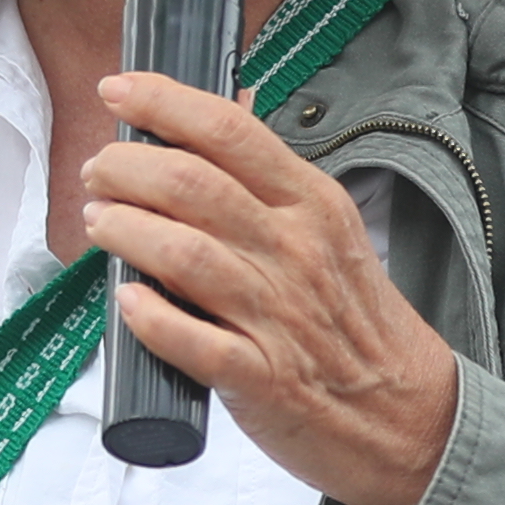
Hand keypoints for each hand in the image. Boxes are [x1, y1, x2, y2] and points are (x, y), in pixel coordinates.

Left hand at [81, 70, 461, 504]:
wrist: (406, 415)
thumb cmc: (353, 322)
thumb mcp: (330, 232)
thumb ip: (271, 186)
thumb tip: (213, 123)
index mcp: (313, 204)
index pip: (230, 132)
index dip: (162, 102)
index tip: (117, 89)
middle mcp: (296, 251)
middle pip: (192, 185)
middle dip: (125, 168)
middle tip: (98, 174)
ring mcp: (279, 316)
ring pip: (185, 254)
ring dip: (126, 231)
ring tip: (98, 223)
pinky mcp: (262, 379)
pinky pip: (195, 342)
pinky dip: (151, 319)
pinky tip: (126, 301)